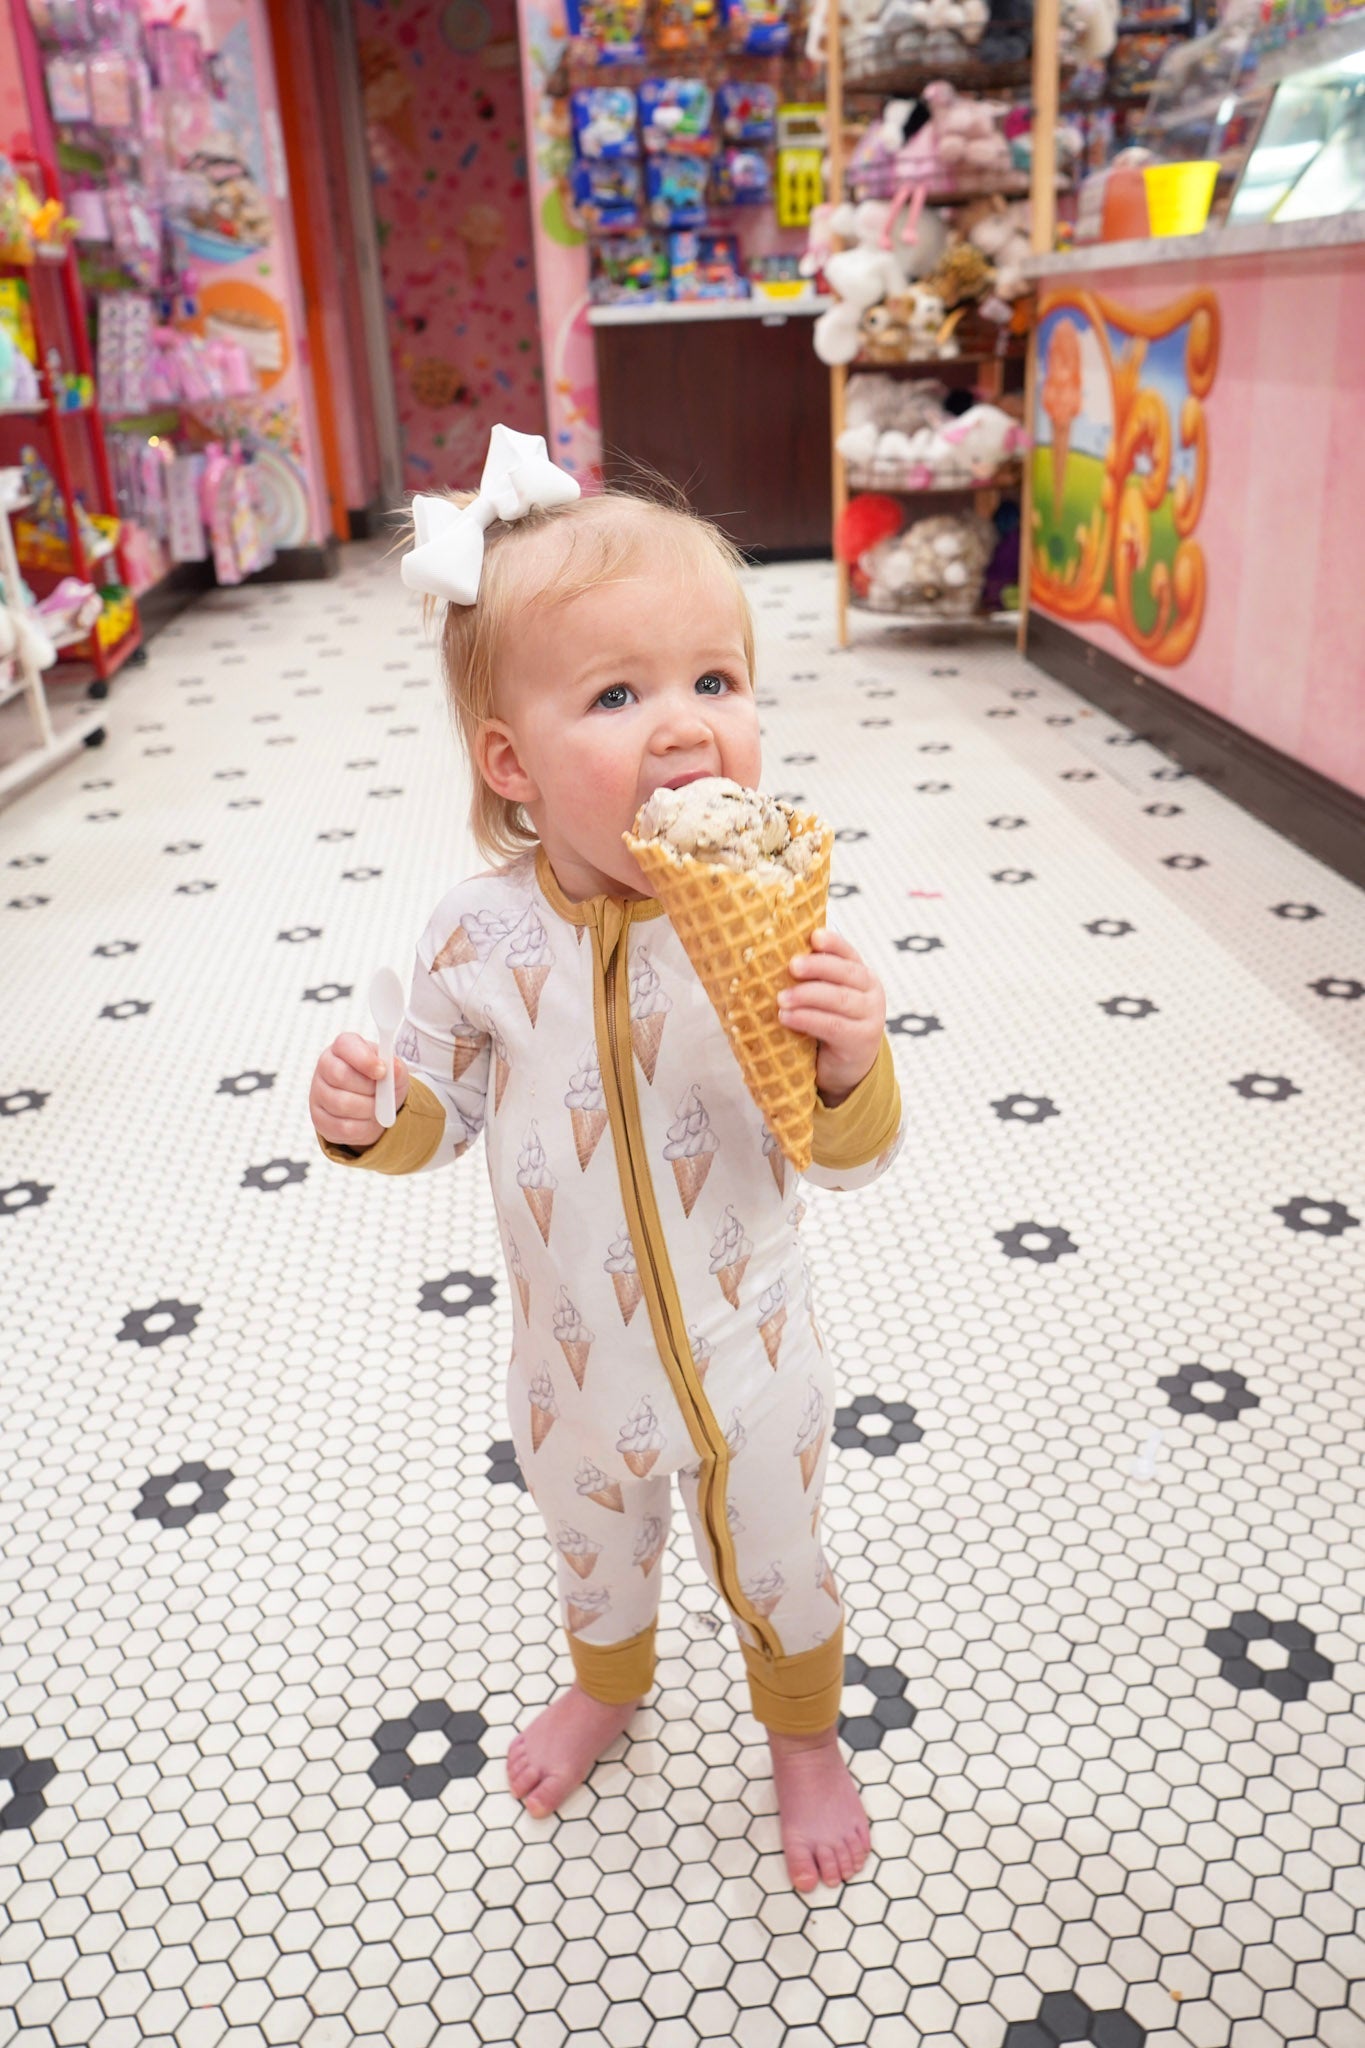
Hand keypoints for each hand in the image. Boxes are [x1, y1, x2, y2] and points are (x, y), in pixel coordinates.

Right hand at [310, 1031, 410, 1149]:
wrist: (375, 1106)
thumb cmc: (382, 1081)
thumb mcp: (394, 1071)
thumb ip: (396, 1068)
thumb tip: (395, 1068)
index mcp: (343, 1047)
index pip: (345, 1045)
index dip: (364, 1059)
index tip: (382, 1072)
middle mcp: (325, 1065)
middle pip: (340, 1075)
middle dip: (368, 1088)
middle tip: (383, 1094)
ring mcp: (318, 1092)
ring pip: (341, 1103)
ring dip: (368, 1109)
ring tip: (377, 1108)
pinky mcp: (319, 1118)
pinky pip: (342, 1126)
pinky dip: (362, 1127)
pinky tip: (368, 1120)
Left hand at [778, 929, 885, 1106]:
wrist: (847, 1069)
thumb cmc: (828, 1025)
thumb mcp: (825, 999)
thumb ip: (813, 980)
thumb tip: (771, 956)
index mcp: (862, 976)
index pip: (849, 953)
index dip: (833, 943)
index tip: (813, 936)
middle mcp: (872, 993)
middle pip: (845, 973)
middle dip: (817, 967)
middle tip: (792, 966)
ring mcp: (870, 1017)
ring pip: (839, 999)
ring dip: (807, 996)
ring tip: (781, 998)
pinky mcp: (861, 1041)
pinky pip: (833, 1026)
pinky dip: (807, 1019)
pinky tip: (786, 1017)